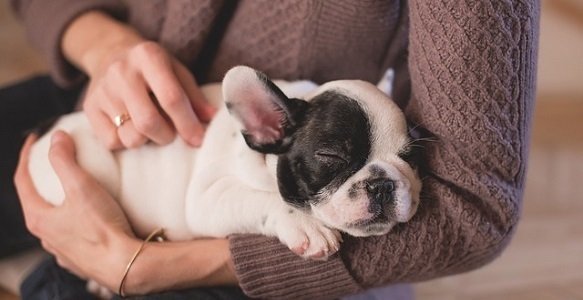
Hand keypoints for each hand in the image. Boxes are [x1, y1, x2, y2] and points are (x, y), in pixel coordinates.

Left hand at [15, 131, 237, 293]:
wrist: (124, 264)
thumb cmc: (102, 227)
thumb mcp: (82, 187)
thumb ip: (66, 160)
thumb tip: (57, 137)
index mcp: (39, 218)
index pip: (22, 181)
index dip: (26, 156)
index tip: (35, 140)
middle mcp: (46, 236)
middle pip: (36, 201)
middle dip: (42, 180)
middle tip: (54, 163)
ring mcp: (62, 250)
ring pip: (54, 220)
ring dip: (58, 202)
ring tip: (73, 189)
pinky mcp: (80, 258)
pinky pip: (71, 234)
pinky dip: (75, 220)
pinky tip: (88, 217)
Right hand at [63, 12, 215, 148]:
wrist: (109, 53)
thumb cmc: (152, 68)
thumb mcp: (177, 72)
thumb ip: (194, 96)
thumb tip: (212, 119)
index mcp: (148, 56)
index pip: (171, 98)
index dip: (187, 123)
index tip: (198, 140)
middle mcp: (121, 71)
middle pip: (148, 122)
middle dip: (167, 136)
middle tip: (171, 134)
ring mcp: (102, 90)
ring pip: (130, 136)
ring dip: (147, 140)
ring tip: (150, 128)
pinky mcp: (89, 108)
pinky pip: (112, 142)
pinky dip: (126, 142)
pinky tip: (131, 127)